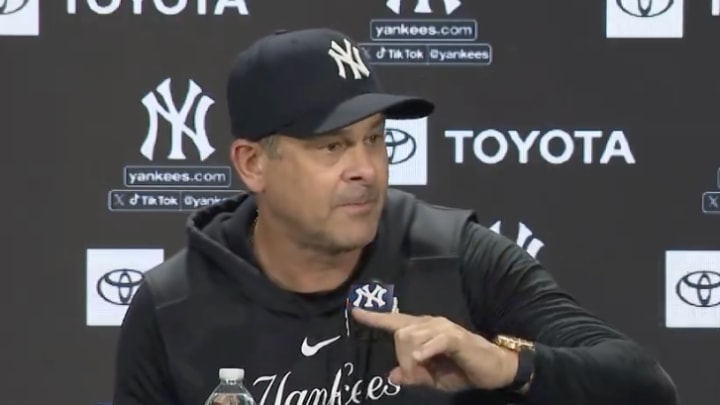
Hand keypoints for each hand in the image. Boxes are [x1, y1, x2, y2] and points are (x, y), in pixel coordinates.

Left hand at [351, 308, 518, 391]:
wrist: (494, 370)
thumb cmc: (462, 371)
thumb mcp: (434, 379)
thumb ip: (413, 376)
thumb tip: (392, 376)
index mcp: (423, 330)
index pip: (395, 321)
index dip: (374, 317)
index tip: (355, 311)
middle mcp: (430, 323)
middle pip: (399, 333)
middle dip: (401, 357)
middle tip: (415, 373)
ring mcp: (443, 328)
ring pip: (411, 336)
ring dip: (412, 359)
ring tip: (425, 371)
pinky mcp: (456, 337)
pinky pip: (434, 340)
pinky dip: (426, 350)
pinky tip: (423, 358)